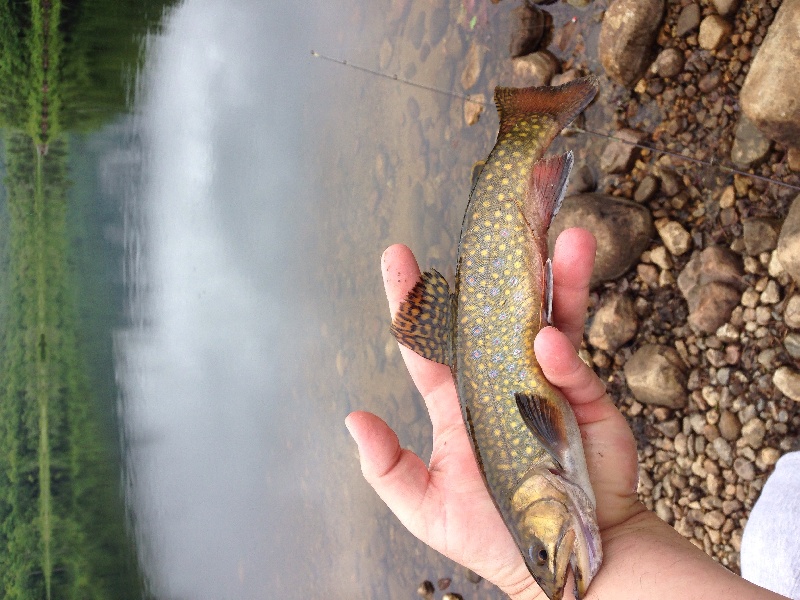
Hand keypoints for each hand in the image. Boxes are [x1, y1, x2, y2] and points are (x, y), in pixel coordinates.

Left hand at [346, 228, 642, 597]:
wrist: (570, 562)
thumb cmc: (496, 537)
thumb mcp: (428, 508)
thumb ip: (387, 469)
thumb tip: (352, 419)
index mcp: (458, 402)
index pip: (430, 343)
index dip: (413, 300)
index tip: (397, 256)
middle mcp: (500, 382)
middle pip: (495, 314)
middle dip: (494, 267)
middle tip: (492, 222)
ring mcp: (545, 386)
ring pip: (550, 319)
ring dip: (556, 279)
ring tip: (563, 237)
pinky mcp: (584, 402)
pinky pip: (572, 368)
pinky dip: (560, 353)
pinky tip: (546, 339)